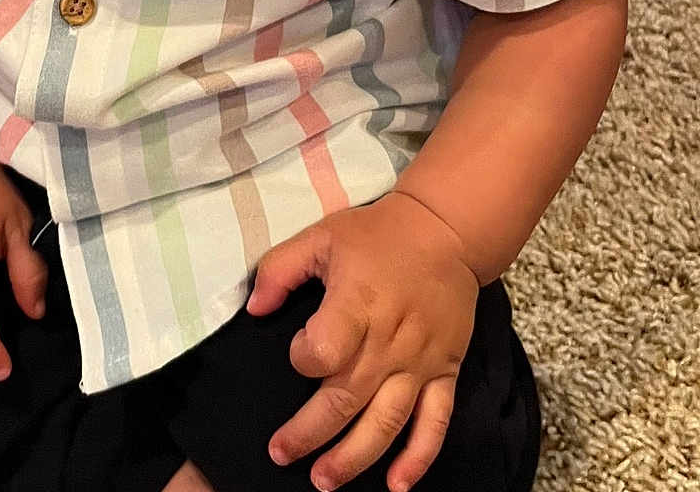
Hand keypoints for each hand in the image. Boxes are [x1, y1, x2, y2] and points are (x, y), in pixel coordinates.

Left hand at [246, 192, 479, 491]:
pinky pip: (434, 422)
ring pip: (386, 421)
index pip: (324, 352)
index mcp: (358, 303)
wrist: (446, 232)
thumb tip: (253, 310)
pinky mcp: (444, 372)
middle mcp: (389, 341)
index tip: (296, 352)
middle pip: (346, 399)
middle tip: (281, 454)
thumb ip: (281, 270)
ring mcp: (419, 362)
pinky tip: (397, 485)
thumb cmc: (377, 235)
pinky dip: (418, 458)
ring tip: (324, 480)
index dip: (303, 358)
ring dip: (354, 458)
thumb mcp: (321, 236)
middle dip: (309, 433)